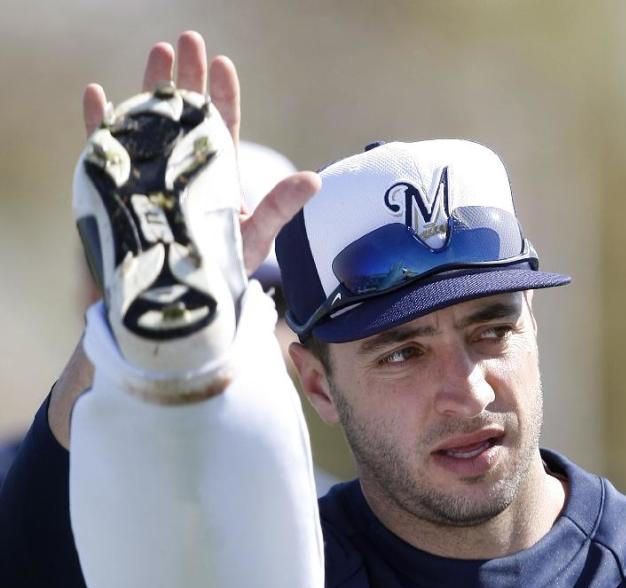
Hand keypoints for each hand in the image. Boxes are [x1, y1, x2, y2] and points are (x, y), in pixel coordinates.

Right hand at [81, 30, 319, 278]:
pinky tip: (98, 95)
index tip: (222, 64)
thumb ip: (280, 207)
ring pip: (150, 121)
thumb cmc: (223, 267)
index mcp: (216, 173)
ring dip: (152, 88)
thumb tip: (315, 180)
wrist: (185, 297)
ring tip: (157, 54)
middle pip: (186, 113)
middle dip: (188, 76)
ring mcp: (152, 174)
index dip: (222, 96)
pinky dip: (100, 124)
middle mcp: (184, 167)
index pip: (222, 127)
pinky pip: (107, 152)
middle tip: (187, 40)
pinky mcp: (122, 189)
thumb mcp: (255, 236)